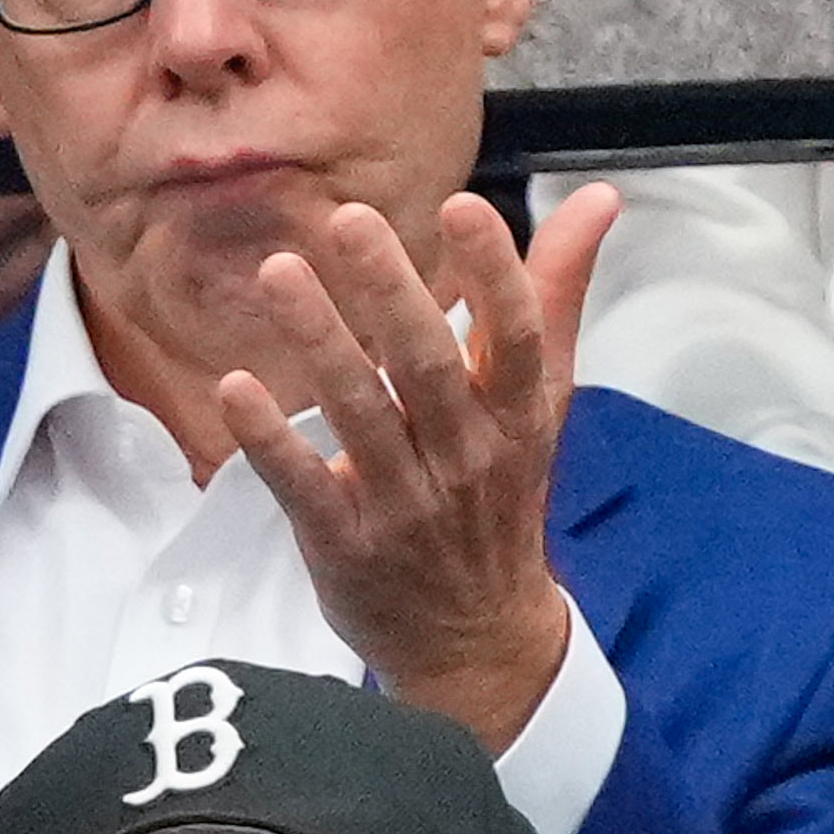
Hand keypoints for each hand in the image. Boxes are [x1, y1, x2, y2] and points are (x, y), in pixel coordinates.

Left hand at [211, 184, 617, 751]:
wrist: (473, 635)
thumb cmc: (500, 497)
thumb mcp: (542, 403)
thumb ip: (555, 295)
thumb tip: (597, 198)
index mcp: (518, 416)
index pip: (514, 336)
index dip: (495, 272)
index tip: (462, 207)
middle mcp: (466, 456)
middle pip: (428, 365)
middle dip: (390, 292)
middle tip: (349, 220)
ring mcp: (403, 503)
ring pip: (362, 413)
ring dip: (320, 341)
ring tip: (280, 273)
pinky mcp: (344, 542)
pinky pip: (304, 484)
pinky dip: (270, 438)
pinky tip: (237, 387)